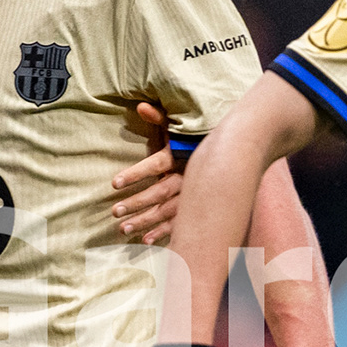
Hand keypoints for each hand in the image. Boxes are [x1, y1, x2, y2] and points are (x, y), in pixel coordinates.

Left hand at [109, 101, 185, 243]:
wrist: (232, 156)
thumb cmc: (196, 141)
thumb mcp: (178, 128)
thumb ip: (159, 118)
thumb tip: (140, 106)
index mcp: (180, 157)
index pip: (156, 165)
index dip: (136, 173)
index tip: (114, 183)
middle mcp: (187, 178)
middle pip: (160, 192)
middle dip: (137, 202)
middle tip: (115, 211)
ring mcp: (194, 196)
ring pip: (168, 211)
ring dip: (145, 221)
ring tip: (124, 228)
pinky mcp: (197, 209)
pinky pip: (180, 223)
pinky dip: (163, 233)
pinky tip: (146, 240)